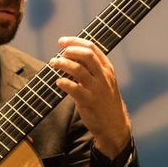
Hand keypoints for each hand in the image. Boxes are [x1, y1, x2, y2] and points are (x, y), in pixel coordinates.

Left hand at [50, 36, 132, 157]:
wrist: (114, 125)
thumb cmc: (104, 100)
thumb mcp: (103, 81)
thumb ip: (90, 68)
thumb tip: (70, 54)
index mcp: (107, 69)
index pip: (92, 47)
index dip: (75, 42)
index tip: (62, 41)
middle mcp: (103, 76)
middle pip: (87, 55)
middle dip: (70, 50)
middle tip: (58, 53)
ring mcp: (96, 89)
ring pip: (78, 69)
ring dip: (63, 64)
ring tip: (53, 63)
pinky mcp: (88, 101)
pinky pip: (74, 88)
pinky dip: (64, 82)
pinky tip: (58, 82)